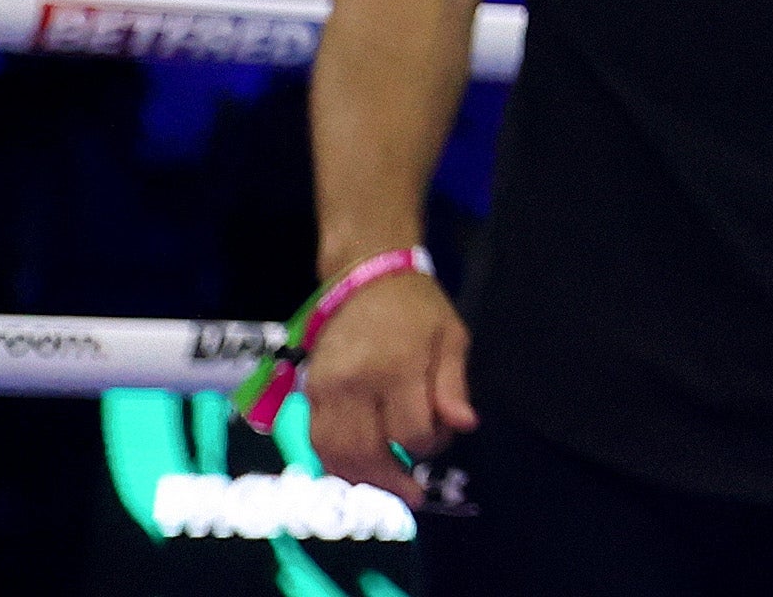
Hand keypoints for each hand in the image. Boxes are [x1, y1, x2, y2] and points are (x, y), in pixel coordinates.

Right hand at [300, 270, 471, 503]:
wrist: (365, 278)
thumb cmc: (418, 308)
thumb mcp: (451, 338)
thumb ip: (454, 386)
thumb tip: (464, 427)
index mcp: (397, 367)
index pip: (411, 432)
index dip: (431, 444)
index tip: (443, 434)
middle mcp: (354, 383)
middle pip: (367, 452)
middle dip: (392, 480)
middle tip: (414, 494)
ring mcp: (325, 389)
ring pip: (335, 454)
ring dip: (360, 480)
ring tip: (386, 486)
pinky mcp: (308, 392)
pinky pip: (317, 441)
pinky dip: (335, 463)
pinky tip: (358, 470)